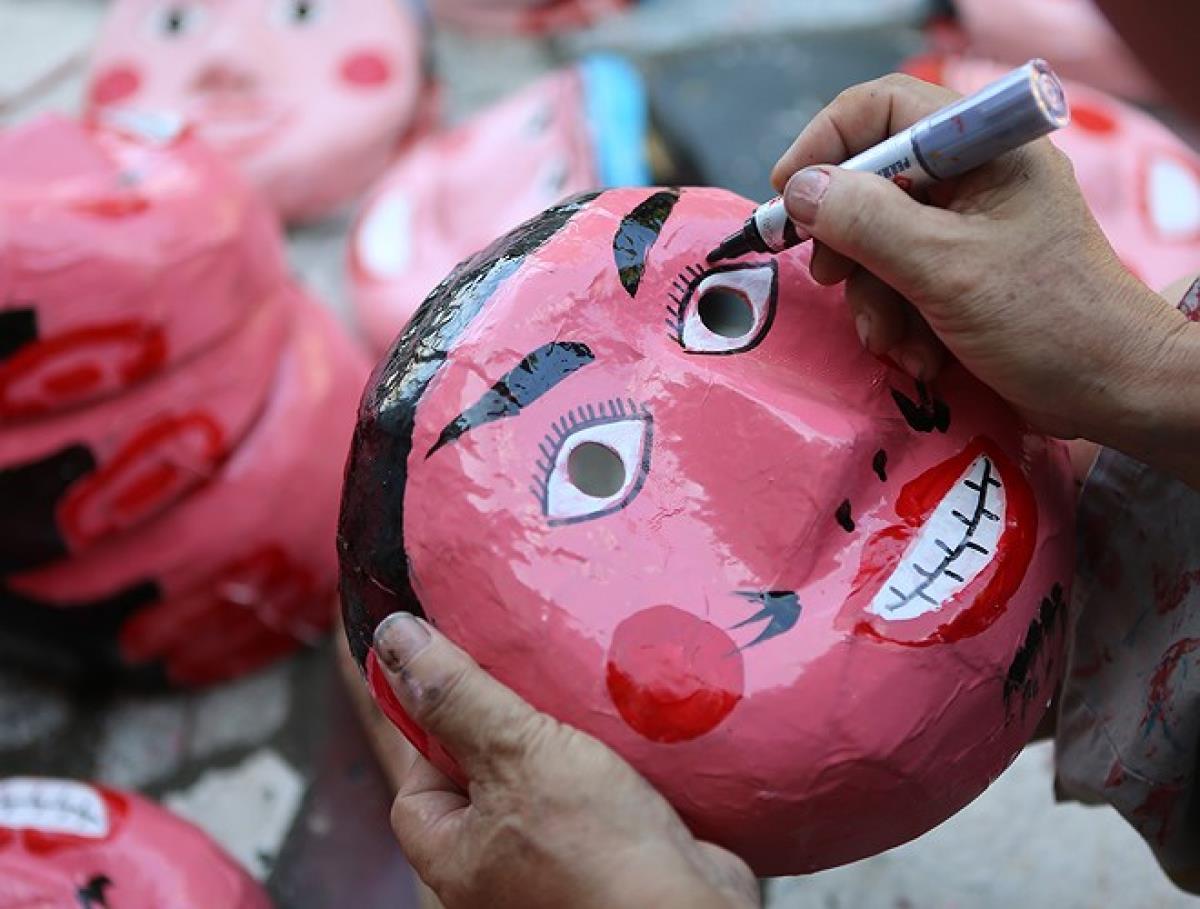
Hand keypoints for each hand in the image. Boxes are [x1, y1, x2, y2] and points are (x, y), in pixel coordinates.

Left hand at [371, 612, 759, 908]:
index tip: (468, 689)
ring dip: (564, 740)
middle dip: (509, 727)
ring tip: (580, 699)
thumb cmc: (595, 852)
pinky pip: (593, 795)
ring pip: (544, 782)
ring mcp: (557, 865)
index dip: (436, 732)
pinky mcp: (611, 853)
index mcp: (456, 859)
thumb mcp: (515, 753)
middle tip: (531, 684)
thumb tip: (395, 642)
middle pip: (484, 777)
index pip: (418, 785)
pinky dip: (608, 763)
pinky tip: (625, 733)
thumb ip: (456, 697)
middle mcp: (500, 870)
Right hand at [771, 74, 1199, 483]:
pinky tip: (920, 354)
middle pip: (871, 181)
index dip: (826, 144)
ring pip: (879, 241)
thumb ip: (866, 221)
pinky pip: (901, 279)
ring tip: (897, 342)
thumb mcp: (943, 268)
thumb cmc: (1044, 320)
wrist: (1111, 390)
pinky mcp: (964, 272)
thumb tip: (798, 189)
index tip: (787, 194)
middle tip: (834, 281)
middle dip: (849, 242)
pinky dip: (898, 319)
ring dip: (875, 299)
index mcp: (984, 146)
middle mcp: (975, 175)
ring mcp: (969, 225)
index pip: (884, 108)